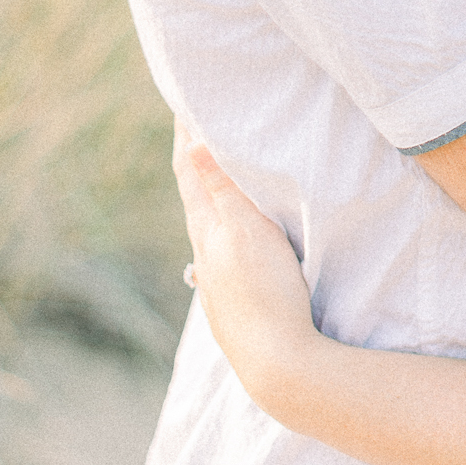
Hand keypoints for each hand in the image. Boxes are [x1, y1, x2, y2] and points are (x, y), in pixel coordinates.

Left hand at [173, 121, 318, 415]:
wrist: (281, 368)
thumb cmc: (266, 296)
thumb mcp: (246, 234)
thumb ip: (222, 190)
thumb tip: (191, 142)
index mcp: (205, 232)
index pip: (188, 170)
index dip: (185, 133)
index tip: (184, 96)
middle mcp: (206, 255)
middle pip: (195, 194)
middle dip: (196, 157)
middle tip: (199, 121)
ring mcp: (222, 281)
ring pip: (211, 223)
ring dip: (214, 191)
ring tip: (220, 168)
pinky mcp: (241, 299)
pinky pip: (229, 247)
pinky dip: (230, 223)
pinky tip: (238, 233)